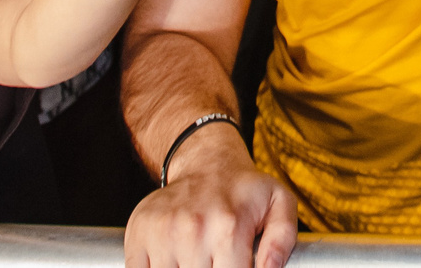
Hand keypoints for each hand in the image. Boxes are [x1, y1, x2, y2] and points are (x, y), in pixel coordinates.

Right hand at [124, 134, 297, 267]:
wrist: (206, 163)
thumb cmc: (244, 191)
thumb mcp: (279, 203)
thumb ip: (282, 239)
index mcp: (229, 227)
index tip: (235, 262)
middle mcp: (192, 230)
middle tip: (217, 257)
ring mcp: (161, 233)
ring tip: (198, 257)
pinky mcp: (138, 234)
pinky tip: (175, 260)